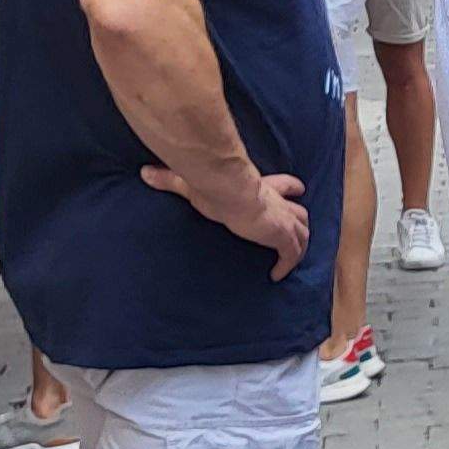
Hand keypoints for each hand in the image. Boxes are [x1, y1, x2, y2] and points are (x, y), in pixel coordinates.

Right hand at [141, 165, 310, 279]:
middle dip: (299, 221)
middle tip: (297, 232)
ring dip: (299, 245)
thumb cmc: (215, 185)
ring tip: (291, 259)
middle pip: (299, 212)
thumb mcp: (192, 183)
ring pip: (303, 233)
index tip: (297, 190)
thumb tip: (145, 173)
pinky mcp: (282, 236)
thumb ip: (170, 178)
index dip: (291, 188)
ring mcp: (282, 220)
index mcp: (261, 188)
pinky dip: (288, 265)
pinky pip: (292, 255)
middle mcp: (276, 203)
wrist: (228, 190)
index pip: (285, 185)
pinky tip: (278, 275)